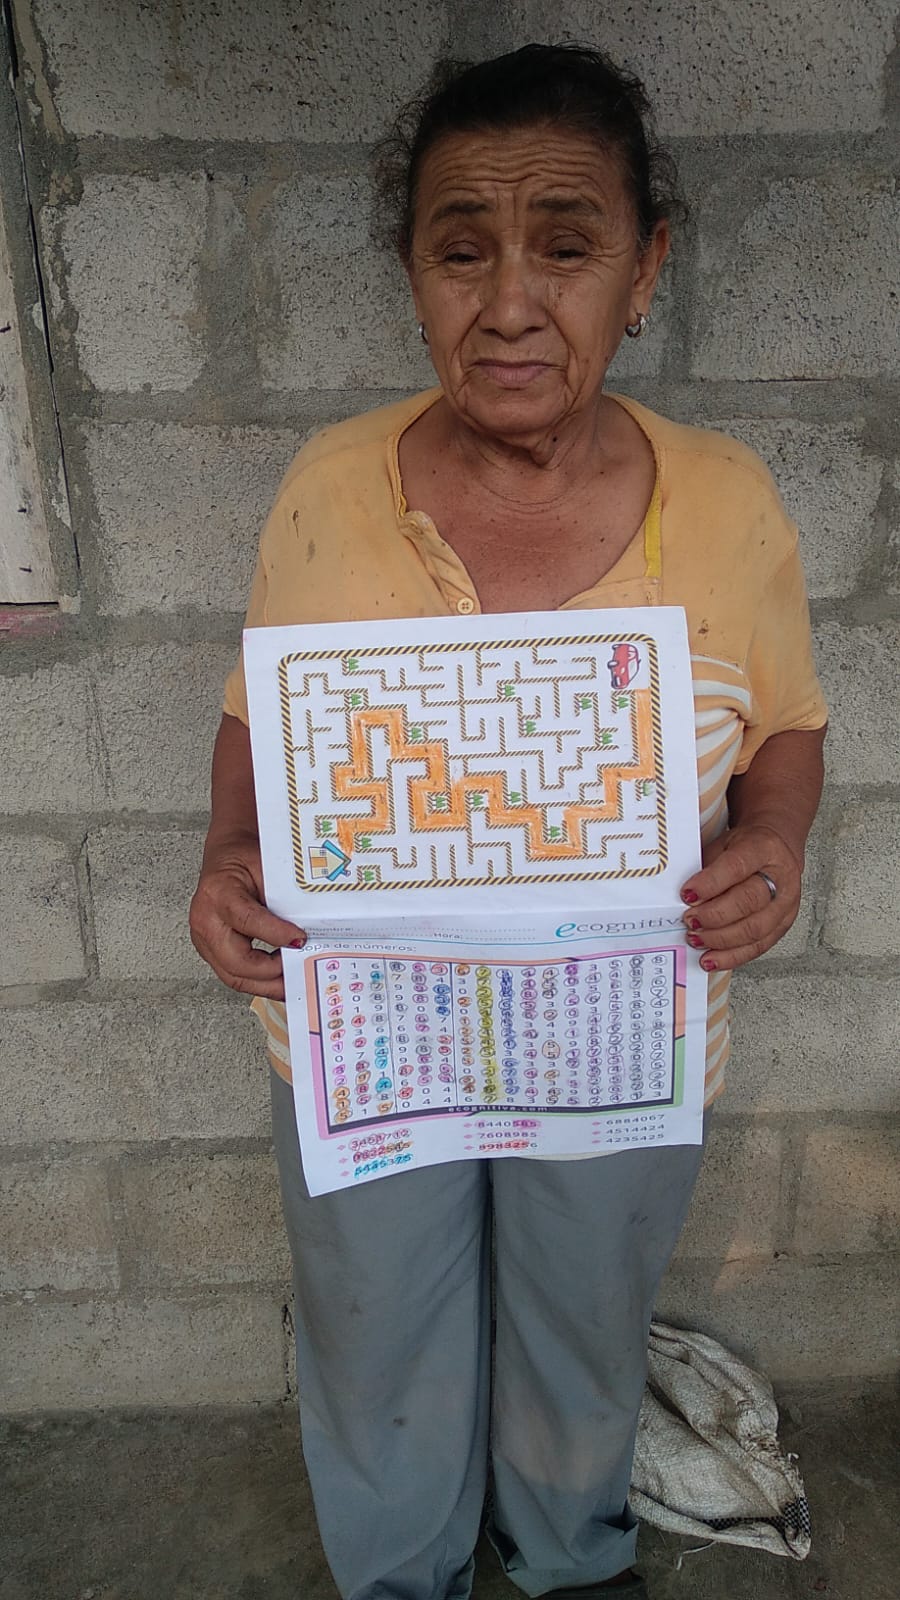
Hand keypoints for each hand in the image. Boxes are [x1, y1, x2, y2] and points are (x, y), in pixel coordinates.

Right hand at [189, 831, 304, 998]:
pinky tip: (279, 979)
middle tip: (300, 969)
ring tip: (294, 983)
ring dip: (267, 985)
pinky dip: (258, 981)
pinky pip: (234, 974)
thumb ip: (283, 898)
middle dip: (272, 972)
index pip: (247, 921)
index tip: (300, 939)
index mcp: (218, 893)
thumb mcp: (268, 867)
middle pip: (237, 962)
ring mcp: (204, 939)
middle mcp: (205, 919)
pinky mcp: (210, 950)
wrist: (227, 854)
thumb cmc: (245, 857)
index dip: (276, 934)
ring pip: (234, 976)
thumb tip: (309, 928)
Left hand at [679, 823, 802, 971]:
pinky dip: (733, 956)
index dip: (710, 884)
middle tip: (690, 920)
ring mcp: (786, 903)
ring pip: (755, 929)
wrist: (775, 849)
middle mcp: (781, 876)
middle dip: (714, 915)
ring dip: (720, 939)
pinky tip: (713, 958)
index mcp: (763, 848)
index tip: (687, 894)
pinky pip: (759, 946)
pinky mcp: (784, 924)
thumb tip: (684, 898)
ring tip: (697, 939)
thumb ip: (706, 868)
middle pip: (748, 901)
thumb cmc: (745, 847)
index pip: (736, 867)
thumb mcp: (723, 845)